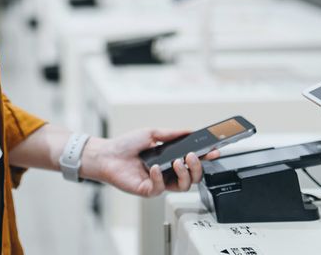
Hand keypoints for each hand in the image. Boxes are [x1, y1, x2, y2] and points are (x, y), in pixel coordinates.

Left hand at [81, 128, 218, 197]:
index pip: (191, 162)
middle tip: (193, 156)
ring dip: (184, 174)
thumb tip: (189, 130)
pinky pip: (160, 188)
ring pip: (182, 187)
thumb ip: (171, 134)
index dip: (205, 158)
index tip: (214, 151)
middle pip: (192, 177)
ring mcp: (158, 183)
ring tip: (177, 161)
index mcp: (169, 160)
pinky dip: (159, 177)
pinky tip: (154, 167)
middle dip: (197, 167)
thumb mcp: (151, 134)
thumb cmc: (126, 145)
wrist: (107, 154)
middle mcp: (166, 173)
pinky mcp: (148, 190)